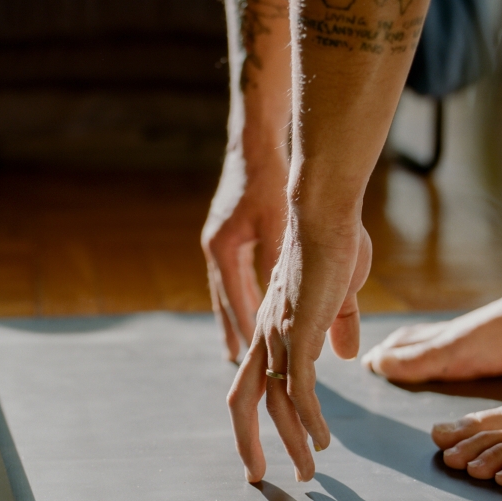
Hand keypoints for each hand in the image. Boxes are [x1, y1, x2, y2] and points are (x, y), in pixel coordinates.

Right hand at [202, 148, 287, 361]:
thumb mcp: (279, 224)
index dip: (244, 327)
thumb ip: (283, 263)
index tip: (250, 355)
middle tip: (235, 359)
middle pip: (224, 298)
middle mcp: (216, 248)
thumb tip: (285, 298)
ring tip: (241, 339)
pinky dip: (243, 290)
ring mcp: (220, 239)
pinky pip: (235, 271)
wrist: (256, 141)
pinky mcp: (230, 231)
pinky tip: (253, 299)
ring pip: (228, 287)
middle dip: (233, 328)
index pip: (234, 299)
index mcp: (224, 249)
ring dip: (237, 312)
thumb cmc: (271, 178)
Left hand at [226, 217, 371, 481]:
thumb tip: (347, 355)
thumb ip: (340, 324)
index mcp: (270, 328)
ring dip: (292, 442)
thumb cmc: (334, 243)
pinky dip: (309, 420)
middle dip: (249, 442)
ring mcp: (278, 336)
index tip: (264, 444)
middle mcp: (265, 336)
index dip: (255, 415)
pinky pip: (301, 389)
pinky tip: (322, 441)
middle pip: (244, 402)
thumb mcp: (340, 294)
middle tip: (258, 476)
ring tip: (309, 472)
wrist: (325, 212)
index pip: (253, 382)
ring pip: (276, 404)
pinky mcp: (298, 333)